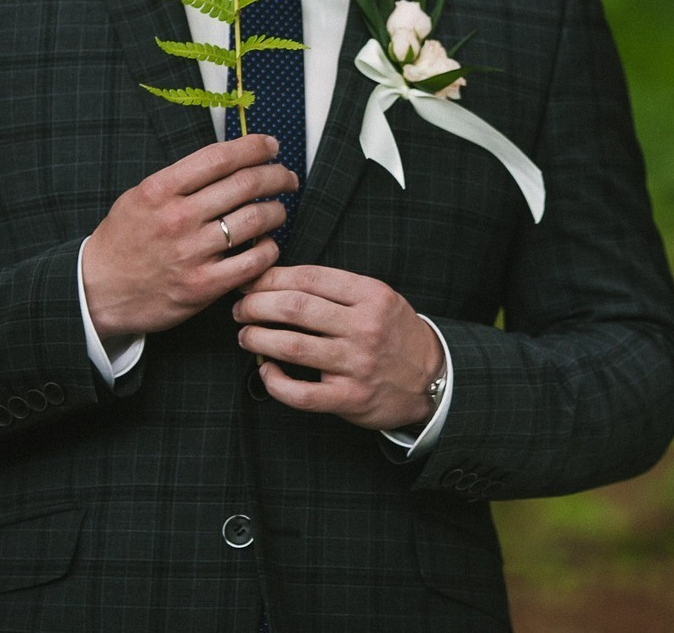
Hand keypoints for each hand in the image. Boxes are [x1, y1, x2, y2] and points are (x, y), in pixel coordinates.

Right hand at [82, 135, 292, 339]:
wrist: (97, 291)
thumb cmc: (123, 241)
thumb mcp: (141, 197)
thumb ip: (182, 179)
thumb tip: (231, 160)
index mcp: (160, 190)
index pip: (220, 157)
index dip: (254, 147)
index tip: (271, 146)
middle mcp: (177, 218)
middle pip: (246, 184)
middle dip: (277, 175)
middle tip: (287, 177)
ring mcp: (191, 253)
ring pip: (256, 220)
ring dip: (277, 211)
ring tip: (278, 210)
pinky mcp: (203, 286)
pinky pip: (254, 261)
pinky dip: (270, 249)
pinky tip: (268, 244)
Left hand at [233, 266, 444, 430]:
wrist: (432, 378)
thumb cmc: (395, 334)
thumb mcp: (379, 299)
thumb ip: (338, 290)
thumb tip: (279, 281)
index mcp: (371, 295)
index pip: (310, 278)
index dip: (271, 277)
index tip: (252, 282)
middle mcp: (365, 327)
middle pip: (295, 308)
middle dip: (256, 305)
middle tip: (241, 309)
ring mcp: (357, 364)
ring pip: (291, 346)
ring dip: (257, 339)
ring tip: (246, 336)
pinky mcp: (350, 397)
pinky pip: (300, 392)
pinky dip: (274, 380)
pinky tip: (266, 370)